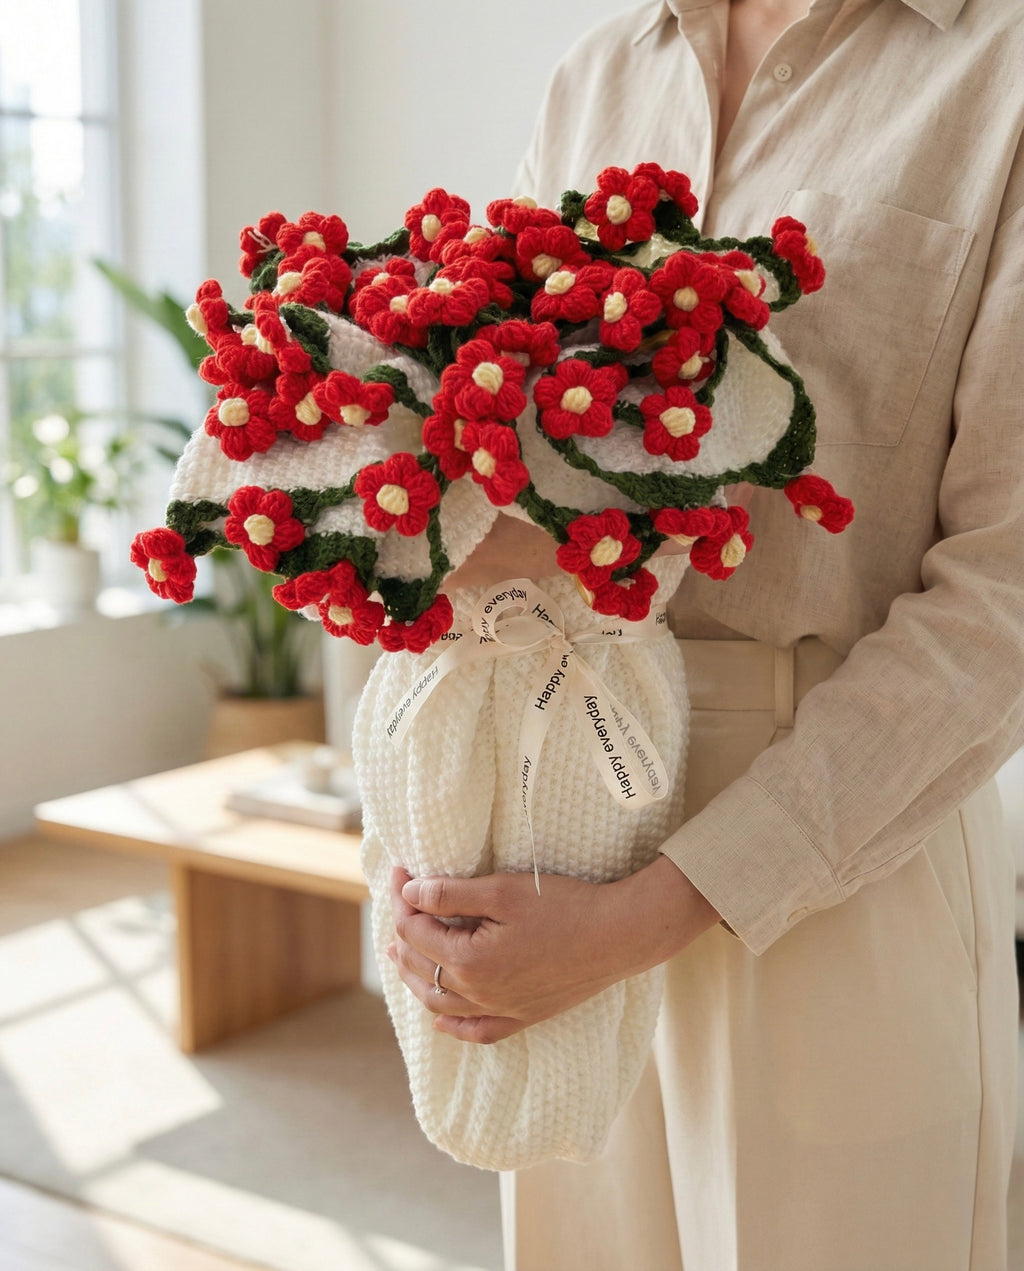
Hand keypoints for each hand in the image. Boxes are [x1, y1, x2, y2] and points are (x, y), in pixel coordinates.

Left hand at [387, 855, 719, 1043]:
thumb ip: (450, 894)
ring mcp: (500, 1010)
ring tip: (400, 955)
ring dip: (415, 977)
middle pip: (421, 965)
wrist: (618, 935)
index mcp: (468, 962)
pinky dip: (452, 1027)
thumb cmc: (564, 907)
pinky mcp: (524, 1017)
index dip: (402, 897)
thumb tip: (410, 894)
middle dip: (403, 932)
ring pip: (439, 1003)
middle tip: (401, 902)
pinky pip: (476, 1032)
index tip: (401, 872)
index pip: (415, 930)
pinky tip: (440, 1021)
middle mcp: (478, 994)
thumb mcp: (502, 891)